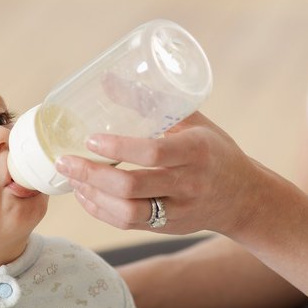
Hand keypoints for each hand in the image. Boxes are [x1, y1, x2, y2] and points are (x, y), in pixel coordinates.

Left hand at [55, 112, 261, 235]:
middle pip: (131, 187)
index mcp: (196, 151)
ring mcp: (177, 210)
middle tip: (65, 162)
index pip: (153, 153)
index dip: (118, 148)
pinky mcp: (167, 227)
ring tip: (71, 178)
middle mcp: (187, 184)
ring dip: (92, 196)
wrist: (243, 197)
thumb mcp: (192, 121)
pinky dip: (101, 211)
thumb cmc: (214, 151)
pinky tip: (85, 195)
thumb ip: (150, 103)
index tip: (90, 140)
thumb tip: (106, 80)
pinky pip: (128, 224)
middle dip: (91, 175)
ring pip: (127, 212)